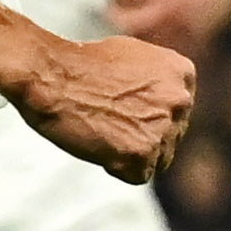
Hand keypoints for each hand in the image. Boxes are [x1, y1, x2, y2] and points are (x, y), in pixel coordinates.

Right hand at [9, 31, 194, 185]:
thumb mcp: (133, 56)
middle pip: (171, 136)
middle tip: (108, 123)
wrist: (49, 75)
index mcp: (181, 73)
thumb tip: (157, 99)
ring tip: (101, 132)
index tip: (125, 111)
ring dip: (130, 152)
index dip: (148, 115)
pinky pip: (137, 175)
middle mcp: (180, 100)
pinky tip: (98, 145)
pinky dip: (116, 167)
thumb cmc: (78, 64)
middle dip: (142, 134)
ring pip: (157, 158)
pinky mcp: (142, 153)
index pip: (178, 110)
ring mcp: (163, 128)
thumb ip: (156, 78)